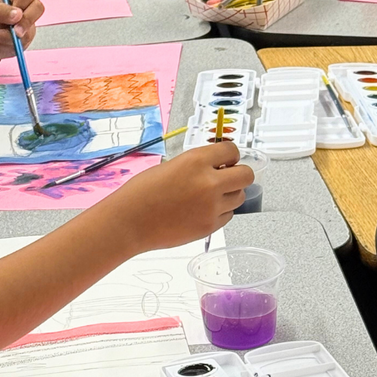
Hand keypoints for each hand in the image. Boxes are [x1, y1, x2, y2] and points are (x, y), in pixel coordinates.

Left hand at [0, 0, 43, 59]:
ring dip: (7, 37)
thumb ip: (2, 11)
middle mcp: (24, 10)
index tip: (9, 13)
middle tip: (14, 31)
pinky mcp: (24, 41)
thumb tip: (19, 14)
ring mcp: (26, 26)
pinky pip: (21, 45)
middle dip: (25, 22)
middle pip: (38, 9)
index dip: (20, 5)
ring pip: (28, 32)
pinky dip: (6, 45)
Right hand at [110, 142, 253, 252]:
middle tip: (227, 177)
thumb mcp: (171, 166)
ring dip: (229, 194)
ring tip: (209, 196)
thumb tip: (216, 167)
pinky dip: (219, 212)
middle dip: (238, 174)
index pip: (232, 151)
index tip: (225, 159)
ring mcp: (211, 207)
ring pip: (240, 197)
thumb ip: (196, 165)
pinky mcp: (209, 226)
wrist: (129, 222)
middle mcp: (208, 183)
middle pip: (247, 175)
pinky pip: (228, 215)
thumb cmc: (141, 194)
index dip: (229, 155)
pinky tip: (201, 210)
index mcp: (196, 161)